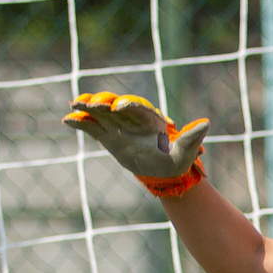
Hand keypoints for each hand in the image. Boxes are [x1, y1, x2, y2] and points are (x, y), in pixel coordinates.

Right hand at [65, 90, 208, 192]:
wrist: (164, 170)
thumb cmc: (177, 159)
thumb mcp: (187, 151)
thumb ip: (192, 137)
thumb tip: (206, 124)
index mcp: (151, 121)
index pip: (139, 110)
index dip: (129, 106)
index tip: (120, 106)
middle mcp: (132, 120)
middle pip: (115, 108)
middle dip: (104, 104)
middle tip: (90, 103)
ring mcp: (119, 127)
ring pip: (101, 115)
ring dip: (88, 109)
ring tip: (74, 104)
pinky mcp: (109, 137)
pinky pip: (93, 129)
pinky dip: (81, 124)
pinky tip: (67, 120)